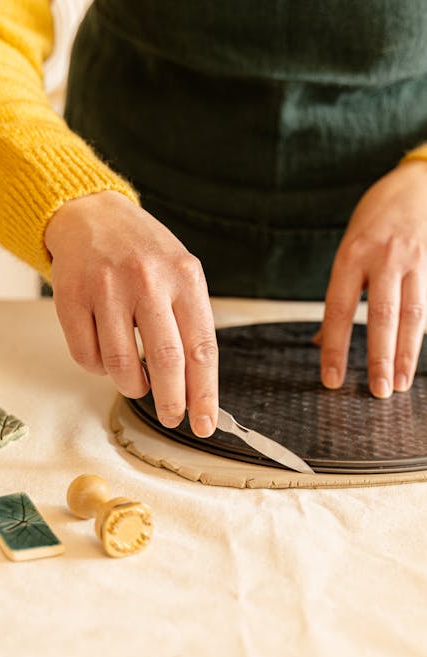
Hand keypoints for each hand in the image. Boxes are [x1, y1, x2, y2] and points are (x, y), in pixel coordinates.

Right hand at [45, 190, 217, 436]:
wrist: (90, 214)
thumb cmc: (142, 252)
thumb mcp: (180, 273)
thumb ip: (190, 322)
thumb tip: (197, 388)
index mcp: (183, 276)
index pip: (201, 348)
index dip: (205, 394)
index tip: (204, 423)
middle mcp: (147, 279)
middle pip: (166, 361)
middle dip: (172, 401)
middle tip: (172, 417)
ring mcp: (106, 287)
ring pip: (120, 365)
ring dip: (132, 386)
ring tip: (137, 384)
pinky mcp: (71, 296)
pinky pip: (86, 355)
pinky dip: (98, 368)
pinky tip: (107, 357)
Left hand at [318, 159, 426, 396]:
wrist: (415, 184)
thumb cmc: (376, 220)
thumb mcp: (348, 248)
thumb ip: (341, 294)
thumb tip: (320, 341)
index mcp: (351, 255)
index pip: (338, 309)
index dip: (335, 347)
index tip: (332, 379)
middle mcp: (383, 258)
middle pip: (381, 316)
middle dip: (379, 357)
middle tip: (377, 391)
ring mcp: (413, 260)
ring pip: (412, 314)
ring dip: (406, 354)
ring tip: (400, 383)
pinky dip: (421, 334)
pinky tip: (415, 357)